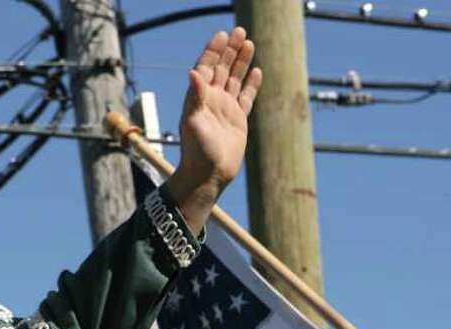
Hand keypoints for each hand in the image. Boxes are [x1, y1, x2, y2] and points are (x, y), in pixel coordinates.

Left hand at [166, 27, 262, 232]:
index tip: (222, 35)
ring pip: (234, 79)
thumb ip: (195, 97)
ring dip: (241, 62)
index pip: (205, 68)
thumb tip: (193, 72)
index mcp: (199, 99)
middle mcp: (211, 101)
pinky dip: (251, 84)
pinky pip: (246, 97)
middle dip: (229, 50)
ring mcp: (225, 110)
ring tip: (249, 43)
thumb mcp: (193, 123)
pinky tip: (257, 71)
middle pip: (221, 69)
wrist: (209, 175)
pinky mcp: (237, 120)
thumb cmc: (197, 153)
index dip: (213, 51)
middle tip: (239, 31)